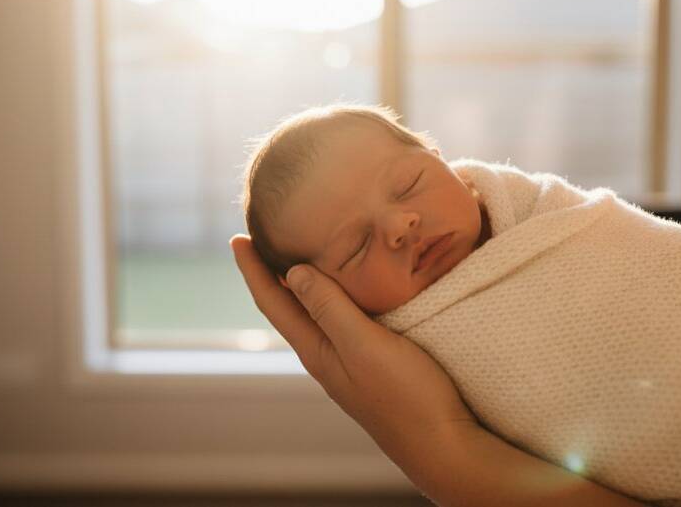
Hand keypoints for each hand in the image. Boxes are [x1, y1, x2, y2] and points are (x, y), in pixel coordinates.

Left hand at [229, 234, 475, 457]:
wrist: (443, 443)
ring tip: (298, 254)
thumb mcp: (364, 346)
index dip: (252, 270)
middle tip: (263, 237)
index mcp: (317, 350)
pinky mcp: (373, 362)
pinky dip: (333, 295)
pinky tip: (349, 287)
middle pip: (288, 307)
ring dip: (301, 283)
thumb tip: (294, 273)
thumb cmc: (406, 395)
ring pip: (315, 313)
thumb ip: (330, 309)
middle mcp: (326, 355)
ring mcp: (349, 361)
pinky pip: (341, 319)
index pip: (273, 303)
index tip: (237, 238)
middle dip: (271, 273)